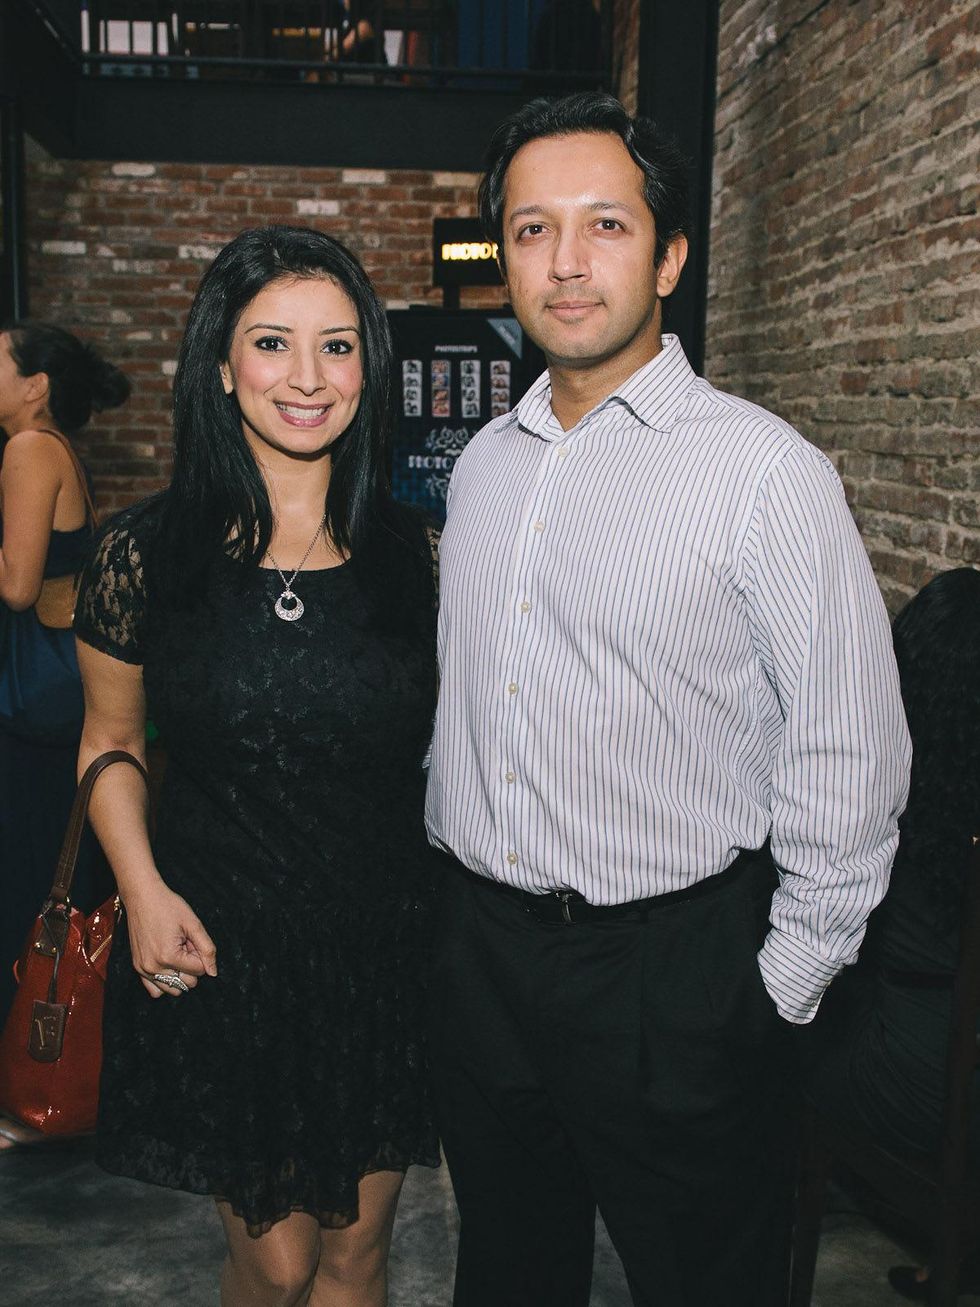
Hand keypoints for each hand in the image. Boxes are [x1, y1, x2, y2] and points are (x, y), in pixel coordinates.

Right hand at [123, 881, 217, 998]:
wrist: (142, 897)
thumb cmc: (168, 906)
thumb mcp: (194, 924)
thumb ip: (207, 949)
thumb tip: (213, 973)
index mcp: (168, 957)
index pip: (199, 971)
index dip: (200, 955)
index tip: (191, 940)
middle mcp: (153, 967)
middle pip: (187, 982)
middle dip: (191, 965)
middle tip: (183, 944)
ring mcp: (143, 969)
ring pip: (173, 989)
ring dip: (179, 974)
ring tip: (175, 952)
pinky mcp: (137, 967)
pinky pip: (155, 990)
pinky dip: (165, 982)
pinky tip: (168, 966)